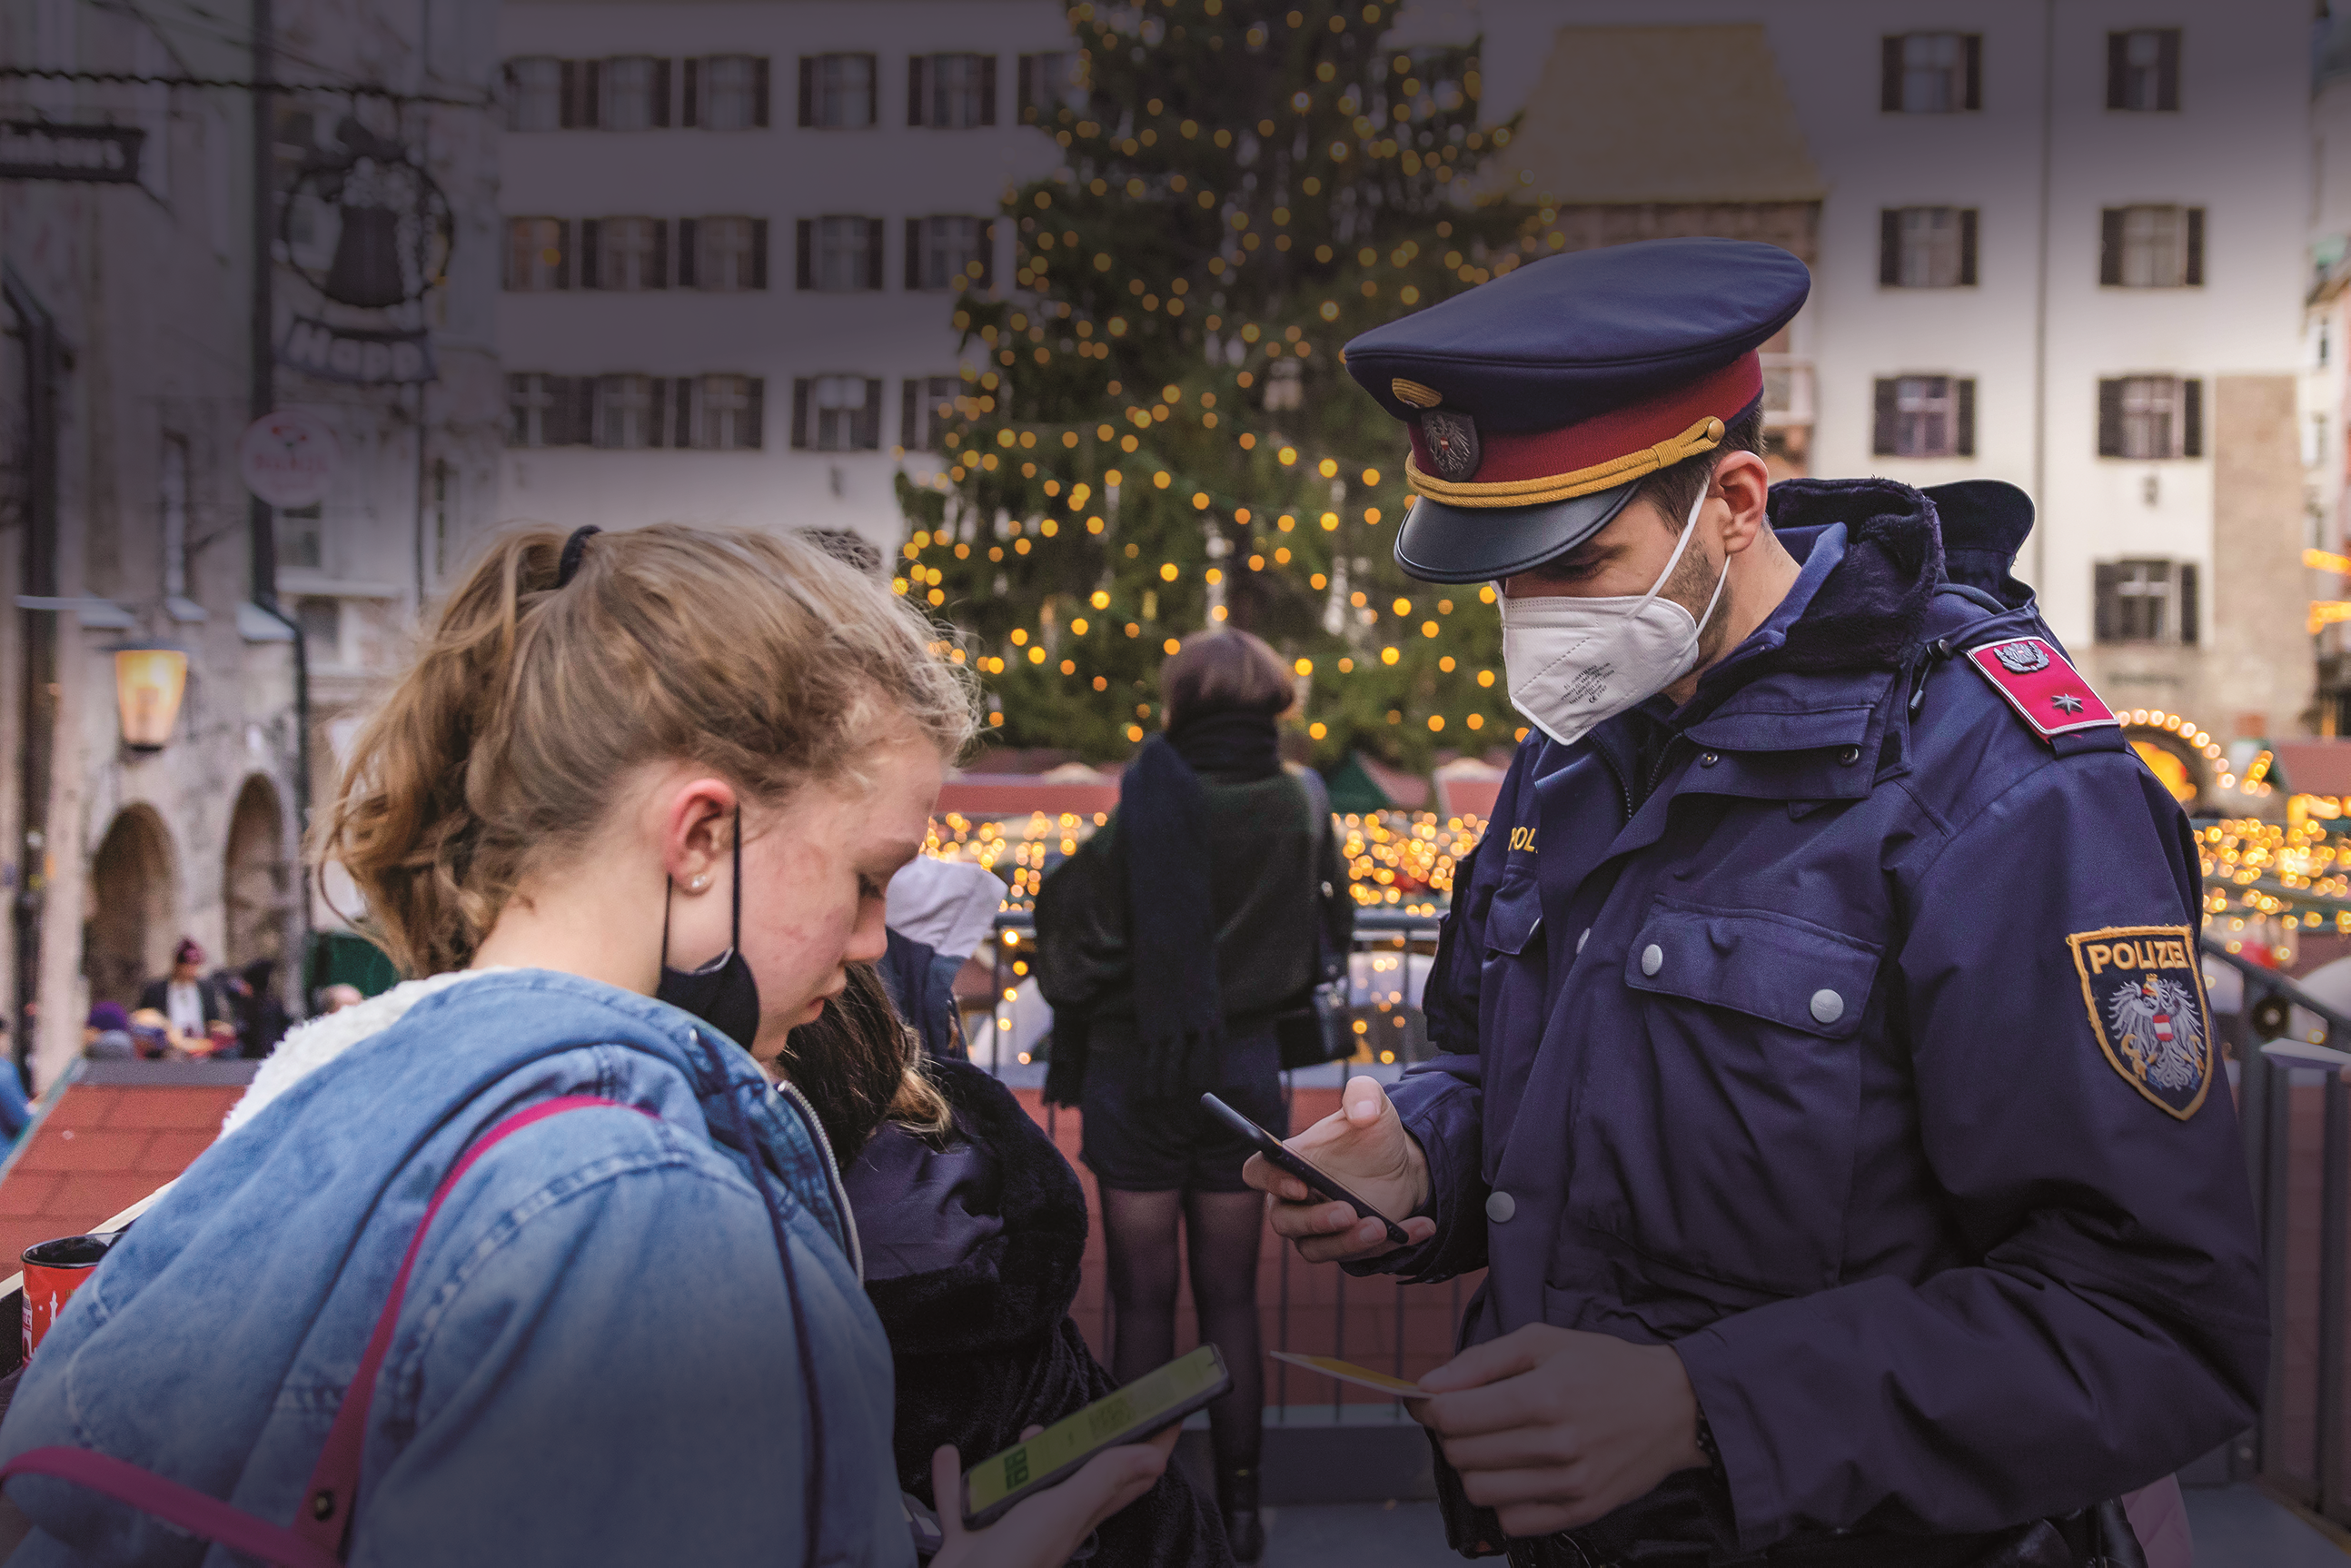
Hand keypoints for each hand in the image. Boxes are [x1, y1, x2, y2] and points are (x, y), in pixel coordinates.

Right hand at [927, 1426, 1176, 1567]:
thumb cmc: (1014, 1564)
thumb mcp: (1063, 1511)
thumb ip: (1102, 1479)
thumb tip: (1152, 1455)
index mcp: (1079, 1512)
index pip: (1129, 1476)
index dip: (1152, 1446)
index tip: (1170, 1414)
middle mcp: (1050, 1519)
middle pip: (1078, 1476)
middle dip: (1088, 1446)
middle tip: (1096, 1417)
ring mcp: (1010, 1529)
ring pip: (1023, 1486)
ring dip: (1024, 1460)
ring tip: (1028, 1434)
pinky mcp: (972, 1536)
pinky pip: (964, 1501)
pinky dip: (956, 1480)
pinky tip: (949, 1457)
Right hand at [1243, 1075, 1435, 1262]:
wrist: (1401, 1163)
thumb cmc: (1373, 1134)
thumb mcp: (1373, 1103)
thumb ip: (1364, 1094)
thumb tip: (1362, 1112)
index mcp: (1291, 1162)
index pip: (1258, 1172)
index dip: (1270, 1181)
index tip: (1300, 1184)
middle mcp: (1295, 1200)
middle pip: (1284, 1221)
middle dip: (1314, 1222)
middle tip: (1349, 1212)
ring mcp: (1319, 1228)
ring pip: (1315, 1249)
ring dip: (1346, 1244)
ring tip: (1380, 1228)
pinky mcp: (1346, 1246)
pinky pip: (1359, 1257)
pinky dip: (1389, 1247)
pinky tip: (1420, 1228)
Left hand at [1410, 1324, 1706, 1538]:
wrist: (1675, 1407)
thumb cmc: (1607, 1366)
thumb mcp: (1543, 1341)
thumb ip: (1480, 1362)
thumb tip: (1429, 1385)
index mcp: (1544, 1396)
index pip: (1453, 1417)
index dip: (1429, 1409)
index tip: (1430, 1402)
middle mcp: (1556, 1445)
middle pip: (1461, 1455)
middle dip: (1450, 1435)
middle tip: (1467, 1418)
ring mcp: (1570, 1484)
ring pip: (1480, 1491)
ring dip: (1473, 1468)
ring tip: (1493, 1445)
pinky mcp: (1582, 1511)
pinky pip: (1513, 1520)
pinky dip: (1503, 1499)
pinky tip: (1517, 1472)